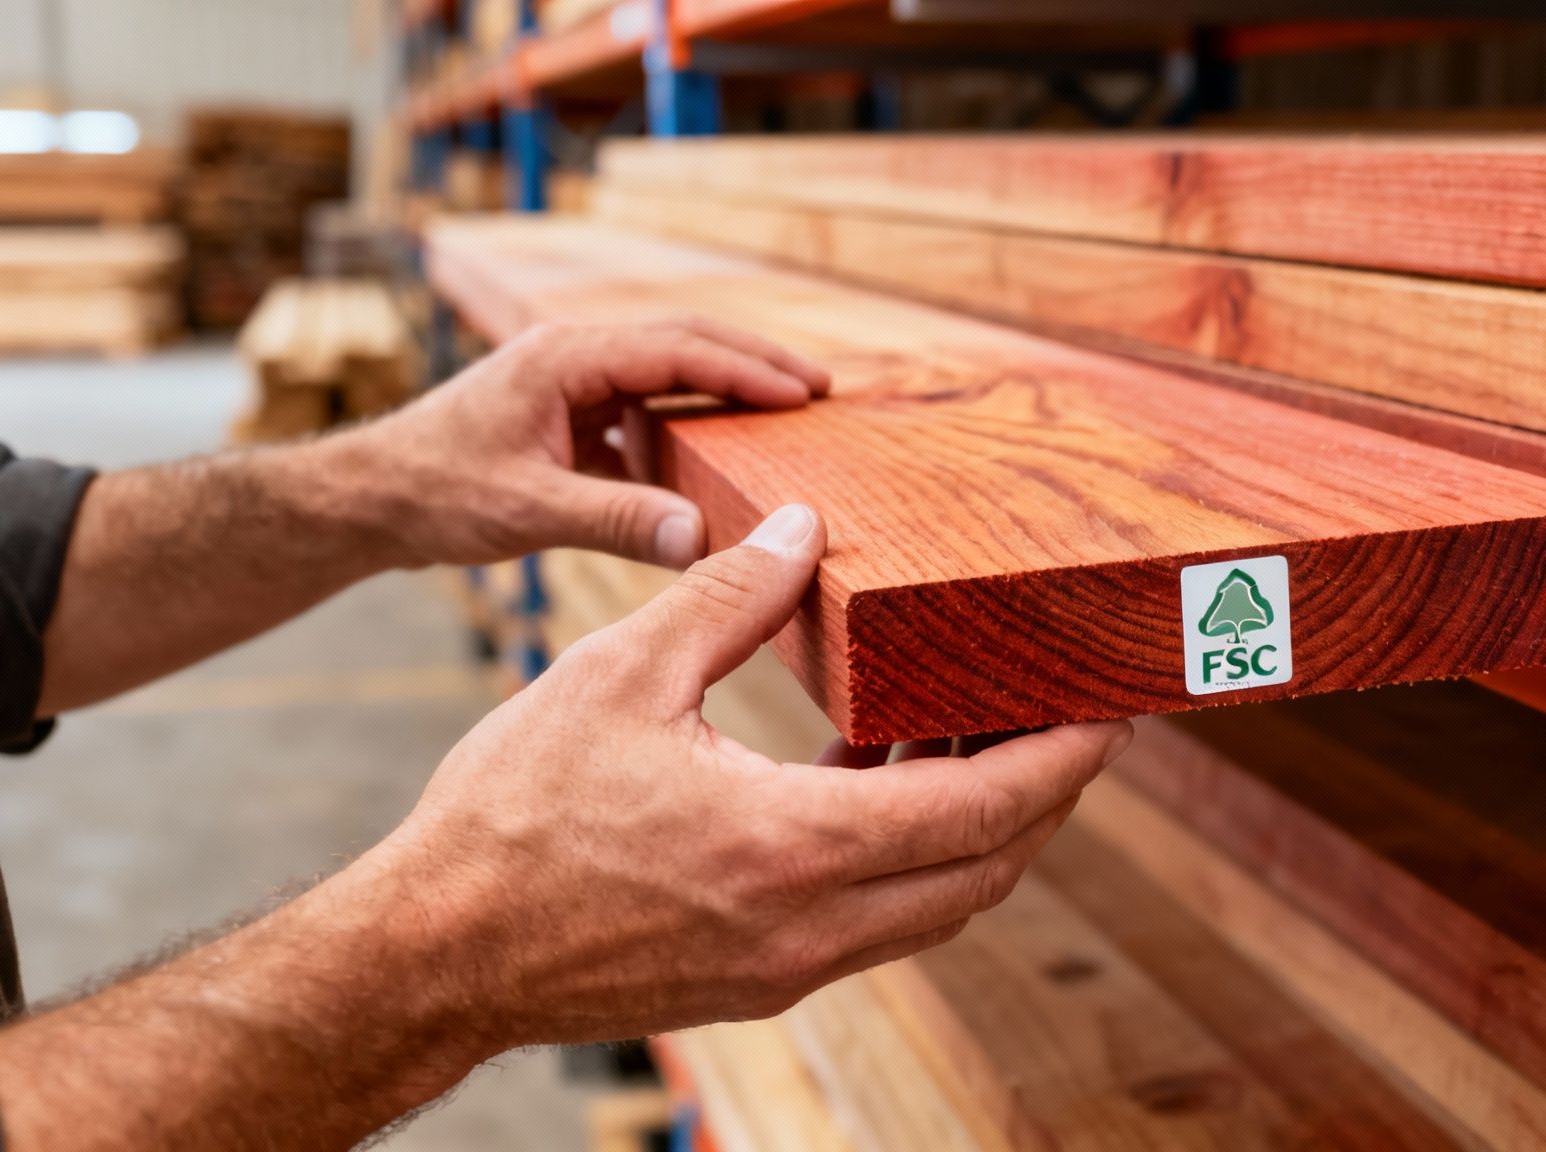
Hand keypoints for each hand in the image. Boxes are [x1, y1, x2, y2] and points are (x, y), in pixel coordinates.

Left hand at [343, 319, 829, 569]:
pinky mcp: (566, 415)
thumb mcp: (528, 510)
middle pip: (683, 343)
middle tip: (819, 390)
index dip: (746, 370)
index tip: (804, 393)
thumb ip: (618, 521)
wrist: (366, 497)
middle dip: (753, 363)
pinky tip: (719, 451)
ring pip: (666, 372)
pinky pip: (643, 407)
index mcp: (565, 357)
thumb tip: (702, 540)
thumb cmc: (432, 492)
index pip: (677, 350)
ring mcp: (570, 383)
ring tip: (787, 410)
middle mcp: (572, 356)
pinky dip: (689, 421)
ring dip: (725, 387)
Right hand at [352, 504, 1132, 1049]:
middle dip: (1044, 791)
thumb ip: (726, 599)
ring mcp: (790, 963)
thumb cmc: (511, 817)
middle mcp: (813, 924)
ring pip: (939, 900)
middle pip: (988, 867)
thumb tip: (802, 530)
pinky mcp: (761, 976)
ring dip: (979, 823)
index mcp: (794, 847)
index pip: (985, 808)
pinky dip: (910, 849)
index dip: (1062, 758)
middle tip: (1065, 714)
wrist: (435, 953)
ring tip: (974, 725)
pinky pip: (879, 915)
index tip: (1110, 710)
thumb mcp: (620, 676)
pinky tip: (879, 770)